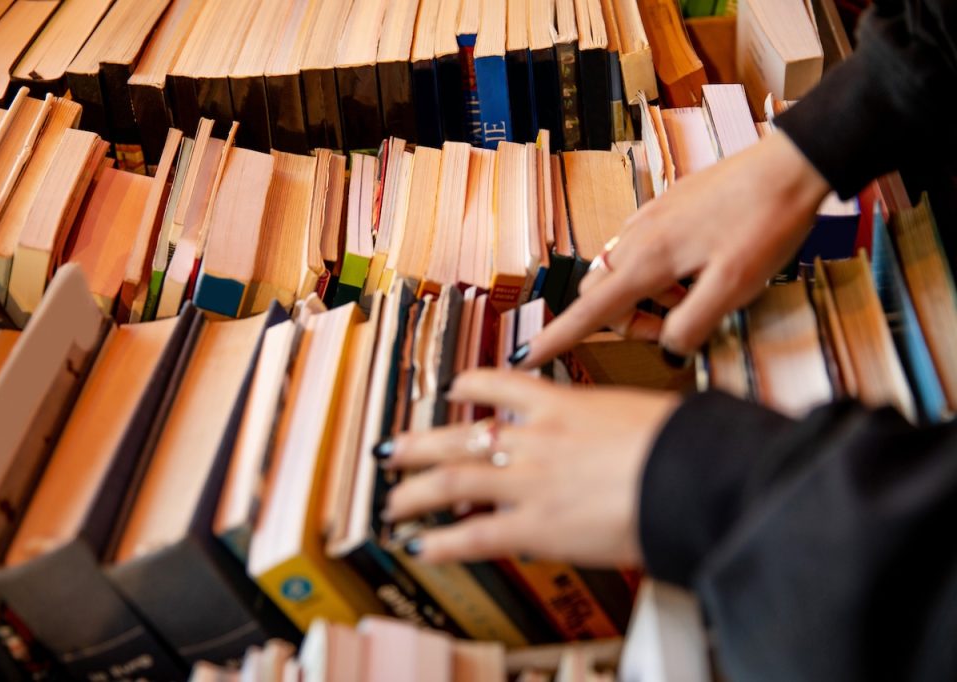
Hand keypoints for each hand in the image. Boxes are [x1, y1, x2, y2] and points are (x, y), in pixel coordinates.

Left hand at [379, 370, 680, 567]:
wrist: (693, 471)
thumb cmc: (680, 441)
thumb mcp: (636, 412)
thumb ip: (606, 421)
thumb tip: (612, 430)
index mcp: (558, 403)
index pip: (495, 386)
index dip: (466, 389)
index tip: (452, 393)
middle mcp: (532, 439)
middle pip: (456, 437)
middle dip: (417, 446)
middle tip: (392, 452)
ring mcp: (527, 482)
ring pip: (450, 483)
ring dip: (413, 494)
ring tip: (391, 503)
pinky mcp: (534, 527)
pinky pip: (472, 535)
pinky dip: (439, 543)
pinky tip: (418, 547)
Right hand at [517, 130, 831, 366]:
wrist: (788, 165)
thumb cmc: (765, 224)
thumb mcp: (736, 287)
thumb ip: (692, 323)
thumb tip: (669, 345)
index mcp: (648, 260)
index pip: (590, 311)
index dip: (558, 338)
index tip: (528, 357)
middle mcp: (637, 238)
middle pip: (601, 293)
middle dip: (623, 321)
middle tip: (671, 329)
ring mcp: (648, 220)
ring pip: (621, 272)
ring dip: (645, 298)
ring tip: (695, 296)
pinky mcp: (665, 210)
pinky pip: (641, 251)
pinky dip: (657, 275)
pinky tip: (697, 271)